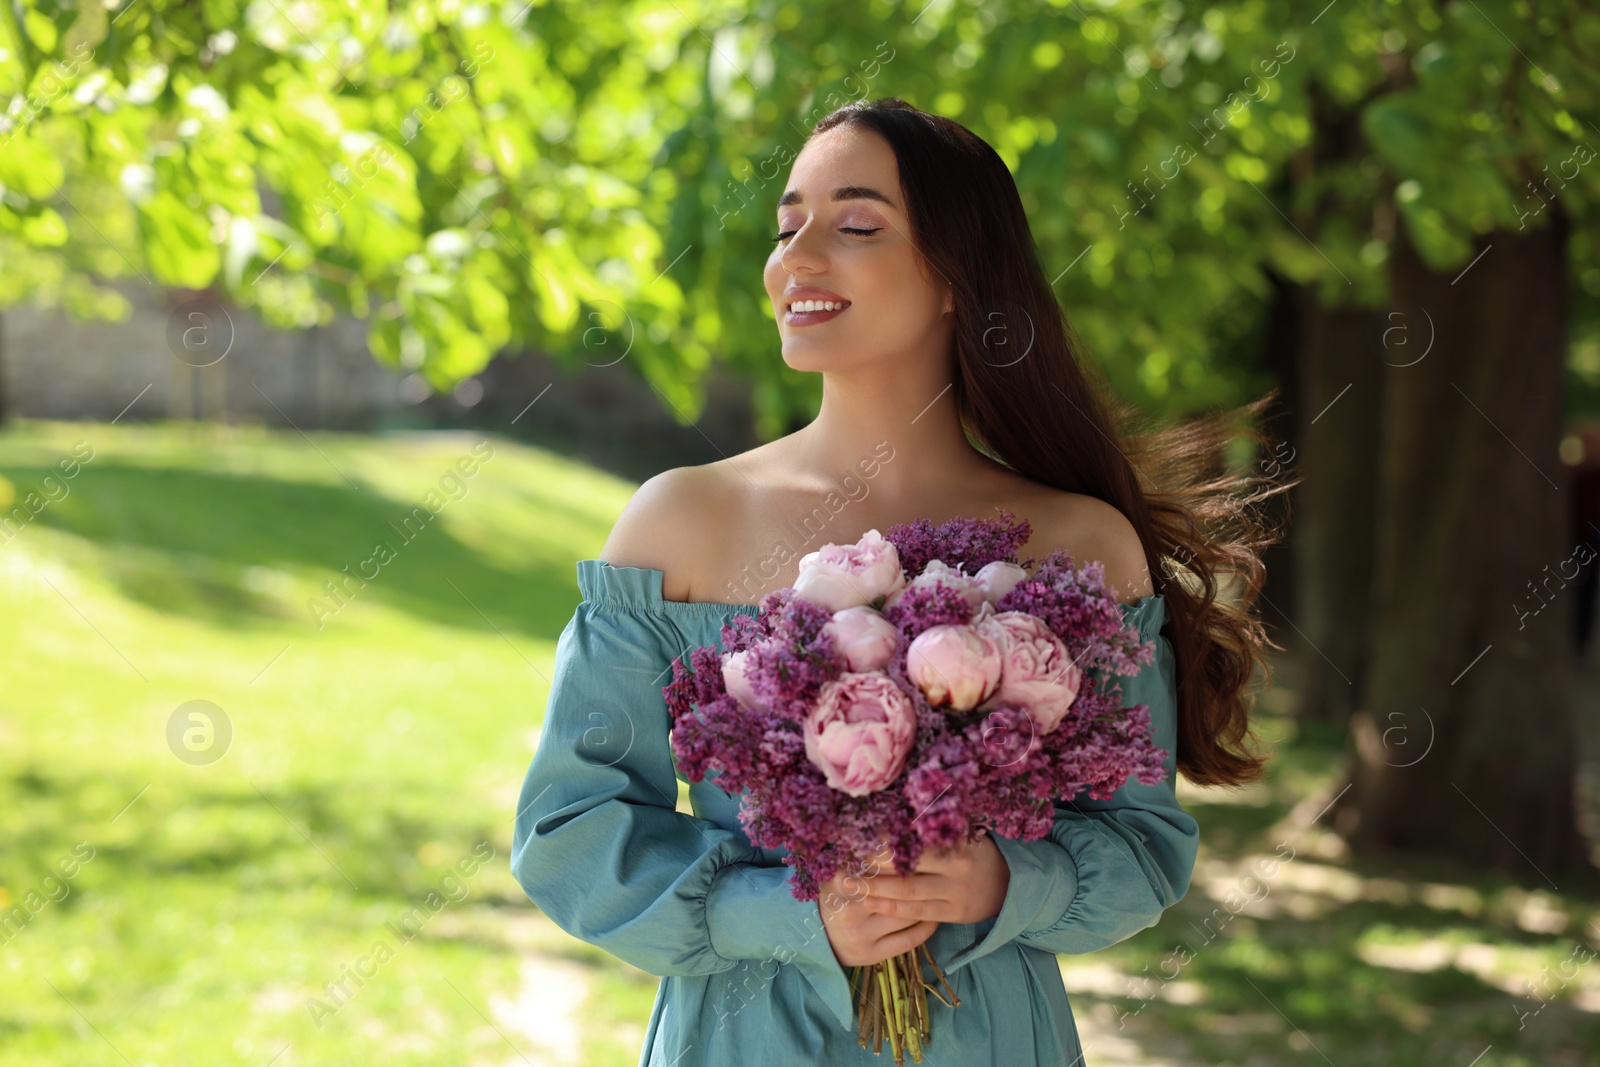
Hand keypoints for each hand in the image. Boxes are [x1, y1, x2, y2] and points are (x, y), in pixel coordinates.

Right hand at [818, 862, 938, 967]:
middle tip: (940, 871)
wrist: (818, 938)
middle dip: (922, 880)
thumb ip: (865, 858)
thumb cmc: (838, 897)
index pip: (883, 865)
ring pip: (906, 915)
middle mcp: (849, 908)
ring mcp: (860, 934)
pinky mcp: (871, 954)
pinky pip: (908, 940)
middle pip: (898, 889)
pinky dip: (925, 928)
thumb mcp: (843, 873)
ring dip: (928, 904)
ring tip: (939, 893)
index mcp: (842, 881)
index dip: (906, 858)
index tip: (924, 853)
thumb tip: (897, 837)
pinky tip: (934, 918)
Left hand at [859, 832, 1010, 924]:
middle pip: (907, 870)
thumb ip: (933, 826)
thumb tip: (894, 808)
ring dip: (875, 889)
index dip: (885, 841)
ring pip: (907, 894)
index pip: (915, 843)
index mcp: (957, 846)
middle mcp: (956, 872)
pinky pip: (915, 913)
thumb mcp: (962, 832)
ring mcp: (953, 895)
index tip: (858, 835)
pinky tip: (869, 900)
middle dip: (873, 868)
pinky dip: (890, 907)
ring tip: (849, 883)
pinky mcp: (951, 914)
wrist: (1008, 885)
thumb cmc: (974, 851)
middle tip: (845, 862)